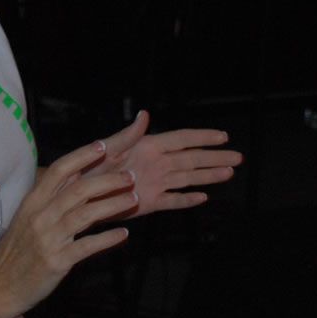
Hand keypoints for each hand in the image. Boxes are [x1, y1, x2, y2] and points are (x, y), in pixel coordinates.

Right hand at [0, 140, 136, 312]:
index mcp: (33, 202)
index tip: (103, 146)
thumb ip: (49, 199)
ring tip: (134, 199)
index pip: (59, 170)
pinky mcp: (57, 261)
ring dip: (113, 204)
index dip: (82, 156)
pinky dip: (107, 238)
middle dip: (109, 180)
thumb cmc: (17, 251)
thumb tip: (75, 177)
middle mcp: (40, 216)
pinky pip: (87, 246)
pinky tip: (124, 234)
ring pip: (86, 214)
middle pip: (79, 189)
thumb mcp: (27, 218)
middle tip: (131, 176)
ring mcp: (48, 239)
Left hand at [84, 110, 241, 216]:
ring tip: (229, 173)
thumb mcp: (108, 147)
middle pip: (193, 159)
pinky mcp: (150, 203)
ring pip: (188, 179)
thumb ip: (128, 134)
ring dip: (209, 176)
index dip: (203, 137)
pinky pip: (173, 200)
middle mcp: (157, 163)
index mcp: (149, 146)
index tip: (223, 136)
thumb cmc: (89, 166)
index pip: (182, 140)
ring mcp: (156, 183)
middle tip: (239, 157)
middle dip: (215, 157)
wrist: (77, 195)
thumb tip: (145, 114)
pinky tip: (204, 197)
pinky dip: (188, 200)